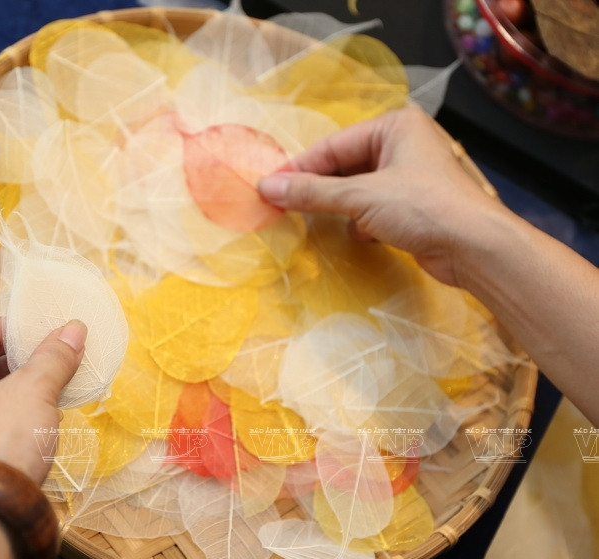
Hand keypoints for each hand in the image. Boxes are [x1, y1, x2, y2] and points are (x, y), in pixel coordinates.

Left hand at [0, 317, 86, 482]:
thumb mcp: (31, 393)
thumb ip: (52, 358)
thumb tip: (74, 330)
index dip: (20, 333)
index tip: (52, 337)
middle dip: (17, 367)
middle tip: (54, 366)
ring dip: (13, 394)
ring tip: (50, 395)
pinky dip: (1, 422)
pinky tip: (34, 425)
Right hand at [258, 105, 513, 286]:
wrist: (476, 248)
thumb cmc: (424, 208)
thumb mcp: (362, 197)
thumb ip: (312, 192)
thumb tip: (266, 188)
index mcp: (394, 126)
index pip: (333, 145)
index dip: (300, 168)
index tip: (269, 188)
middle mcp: (403, 144)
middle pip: (344, 165)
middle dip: (319, 188)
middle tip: (283, 206)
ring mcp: (409, 175)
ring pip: (357, 188)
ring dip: (339, 207)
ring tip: (313, 220)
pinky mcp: (413, 205)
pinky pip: (372, 206)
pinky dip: (360, 220)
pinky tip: (357, 234)